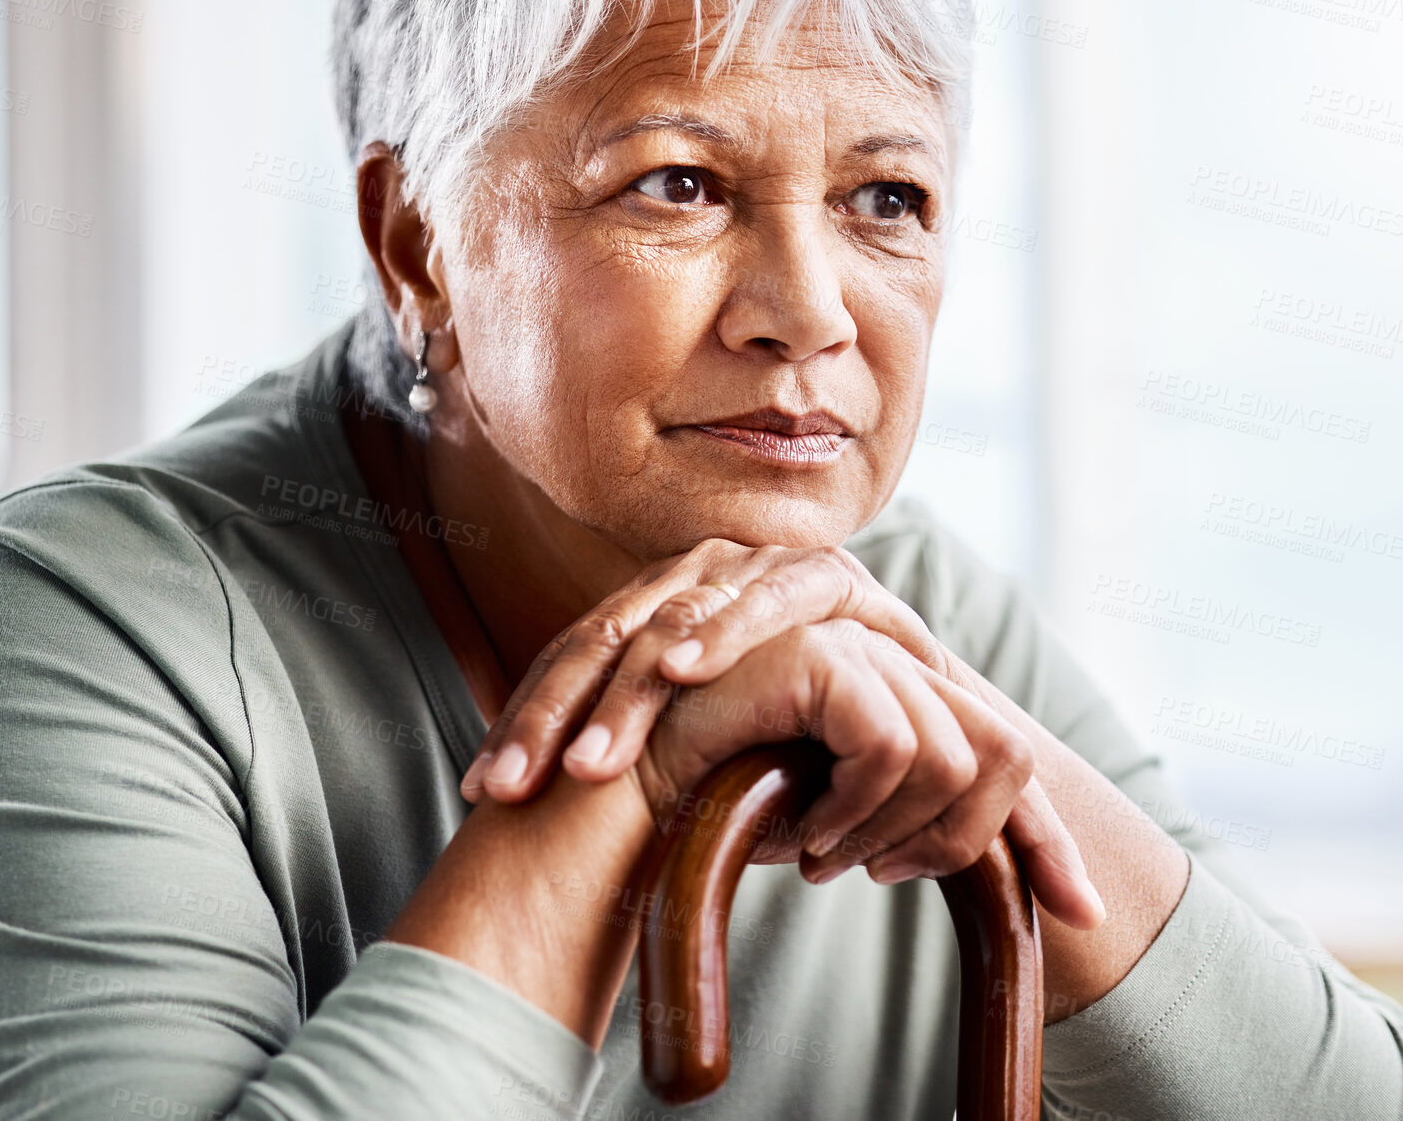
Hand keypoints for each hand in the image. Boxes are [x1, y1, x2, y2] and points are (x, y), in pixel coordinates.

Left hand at [460, 538, 949, 801]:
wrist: (923, 703)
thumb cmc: (804, 733)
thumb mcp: (710, 747)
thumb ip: (646, 764)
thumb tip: (534, 832)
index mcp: (653, 614)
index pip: (571, 663)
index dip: (523, 720)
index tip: (479, 793)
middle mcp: (695, 580)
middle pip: (603, 639)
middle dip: (553, 713)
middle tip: (512, 785)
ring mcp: (756, 570)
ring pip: (671, 617)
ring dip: (628, 689)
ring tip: (588, 757)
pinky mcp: (827, 574)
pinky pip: (767, 599)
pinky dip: (723, 633)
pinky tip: (680, 669)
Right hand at [627, 618, 1105, 928]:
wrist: (624, 788)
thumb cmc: (725, 800)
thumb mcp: (849, 820)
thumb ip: (931, 826)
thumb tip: (1079, 906)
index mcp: (907, 681)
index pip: (1012, 750)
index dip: (1043, 836)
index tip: (1068, 910)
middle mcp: (896, 652)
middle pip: (1007, 755)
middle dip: (956, 844)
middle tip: (872, 877)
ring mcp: (861, 641)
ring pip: (958, 758)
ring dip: (890, 833)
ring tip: (820, 852)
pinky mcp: (824, 652)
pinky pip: (896, 748)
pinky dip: (856, 810)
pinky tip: (801, 831)